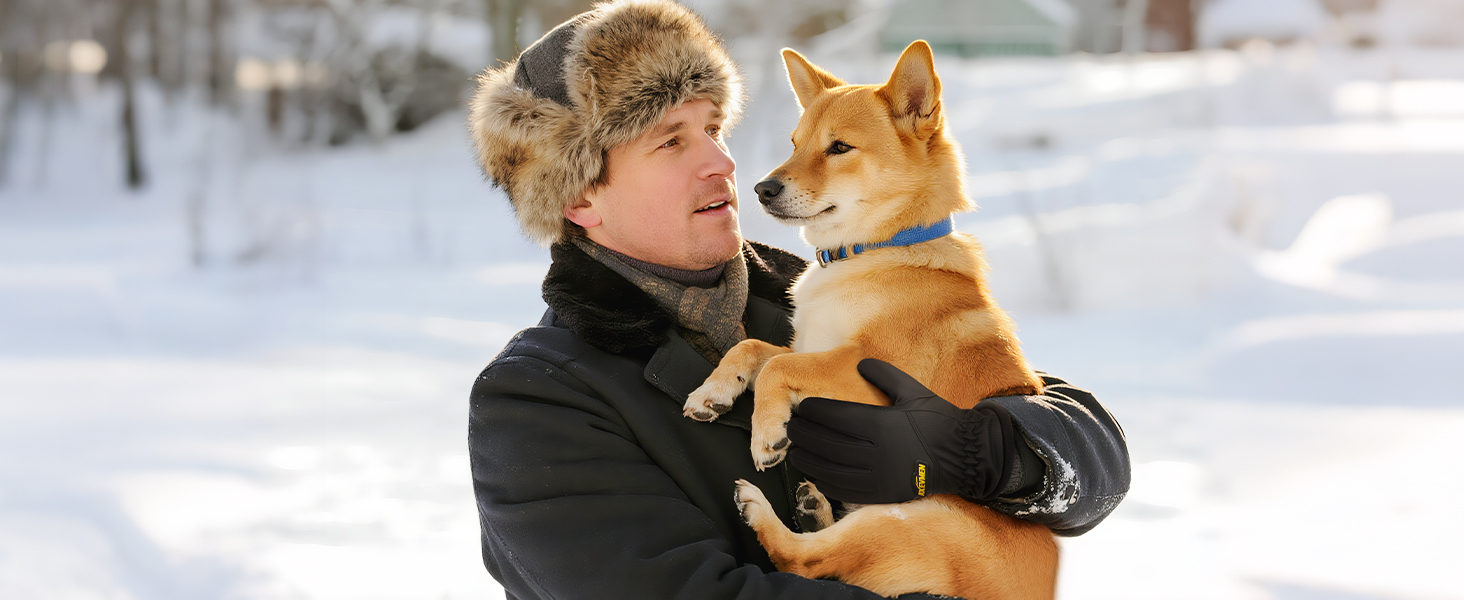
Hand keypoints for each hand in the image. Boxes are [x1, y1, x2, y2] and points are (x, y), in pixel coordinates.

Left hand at [786, 359, 1015, 504]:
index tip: (802, 408)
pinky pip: (844, 490)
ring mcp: (879, 476)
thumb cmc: (938, 420)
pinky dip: (824, 481)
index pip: (834, 417)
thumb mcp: (913, 391)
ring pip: (830, 469)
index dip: (812, 412)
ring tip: (796, 451)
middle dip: (803, 435)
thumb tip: (859, 364)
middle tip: (792, 428)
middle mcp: (877, 452)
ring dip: (808, 460)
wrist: (966, 456)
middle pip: (826, 443)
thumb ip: (884, 375)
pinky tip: (815, 473)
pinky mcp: (882, 494)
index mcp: (882, 423)